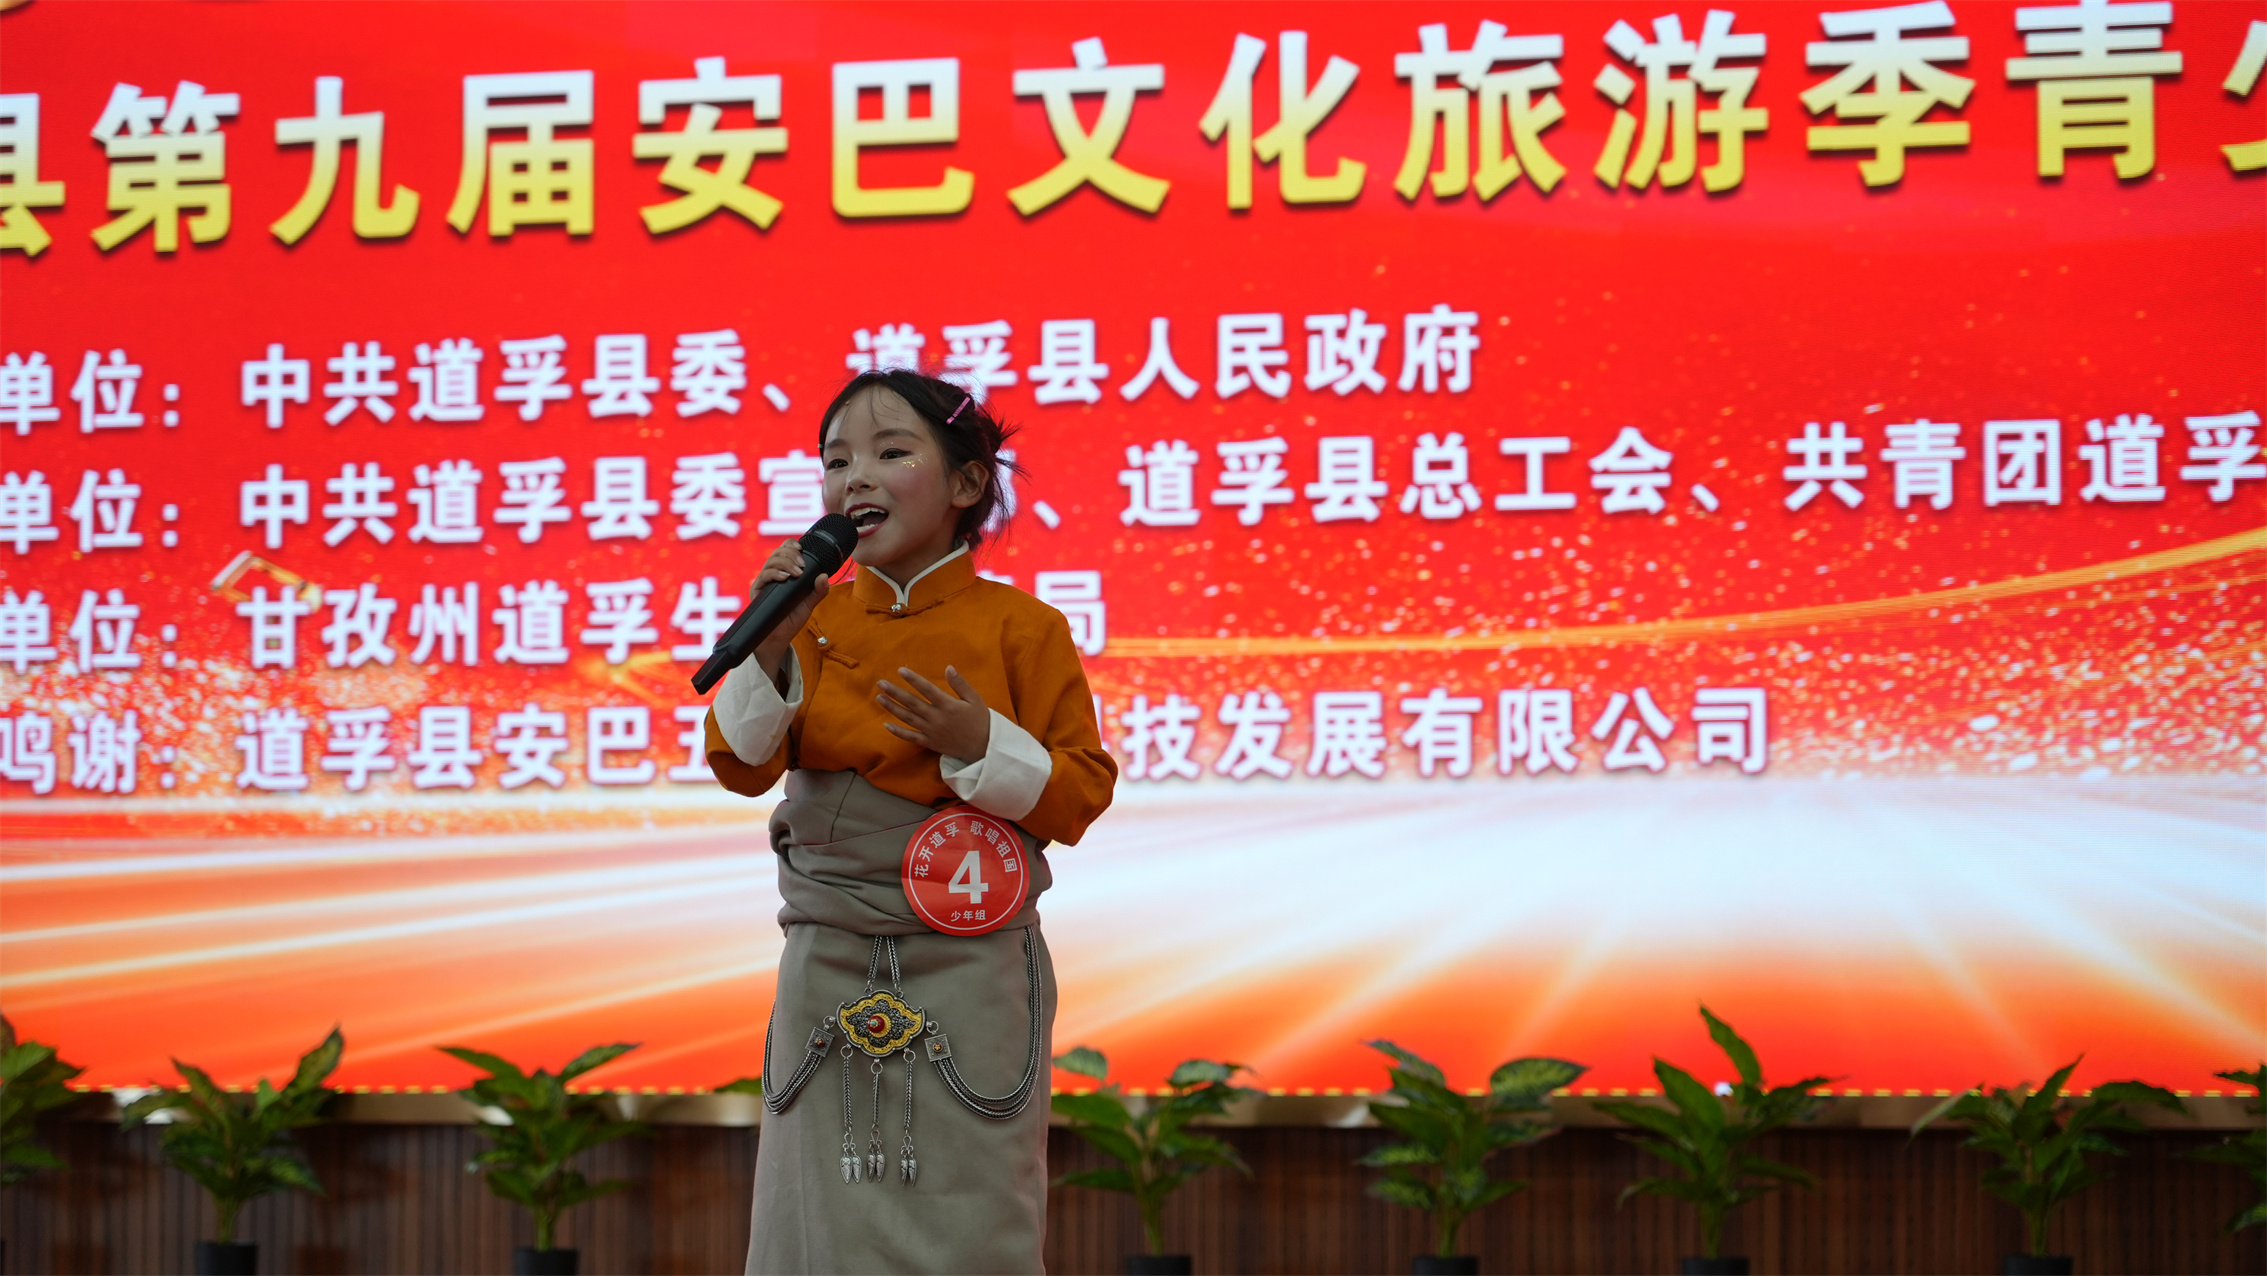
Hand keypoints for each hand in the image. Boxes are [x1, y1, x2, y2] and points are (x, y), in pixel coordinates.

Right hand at [749, 540, 829, 682]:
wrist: (779, 637)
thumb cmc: (792, 619)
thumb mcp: (809, 604)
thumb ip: (819, 591)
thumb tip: (825, 576)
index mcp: (785, 572)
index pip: (785, 550)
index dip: (791, 544)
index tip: (801, 548)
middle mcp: (773, 574)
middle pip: (777, 552)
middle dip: (791, 554)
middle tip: (802, 566)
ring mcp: (765, 582)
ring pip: (770, 561)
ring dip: (785, 563)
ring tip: (797, 573)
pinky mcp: (757, 591)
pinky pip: (764, 576)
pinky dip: (775, 573)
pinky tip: (784, 578)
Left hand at [875, 666, 991, 760]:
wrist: (984, 747)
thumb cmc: (980, 720)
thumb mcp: (975, 699)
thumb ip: (961, 684)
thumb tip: (948, 667)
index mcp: (948, 705)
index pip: (927, 689)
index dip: (913, 679)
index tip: (900, 670)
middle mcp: (937, 718)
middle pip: (912, 703)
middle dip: (895, 692)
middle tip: (880, 683)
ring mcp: (932, 731)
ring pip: (908, 718)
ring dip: (892, 708)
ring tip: (879, 698)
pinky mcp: (930, 743)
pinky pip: (911, 737)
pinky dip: (898, 732)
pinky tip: (886, 725)